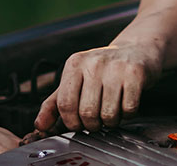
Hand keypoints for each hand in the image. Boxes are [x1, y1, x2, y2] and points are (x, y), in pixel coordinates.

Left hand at [34, 42, 162, 131]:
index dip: (71, 122)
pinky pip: (129, 109)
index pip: (65, 104)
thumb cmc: (104, 69)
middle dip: (92, 124)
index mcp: (75, 64)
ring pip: (108, 114)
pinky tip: (125, 104)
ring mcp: (116, 67)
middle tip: (97, 119)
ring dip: (111, 122)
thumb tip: (40, 125)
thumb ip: (55, 103)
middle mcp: (94, 63)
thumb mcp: (76, 80)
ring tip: (112, 111)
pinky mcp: (135, 73)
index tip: (78, 123)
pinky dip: (128, 115)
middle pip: (87, 112)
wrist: (137, 50)